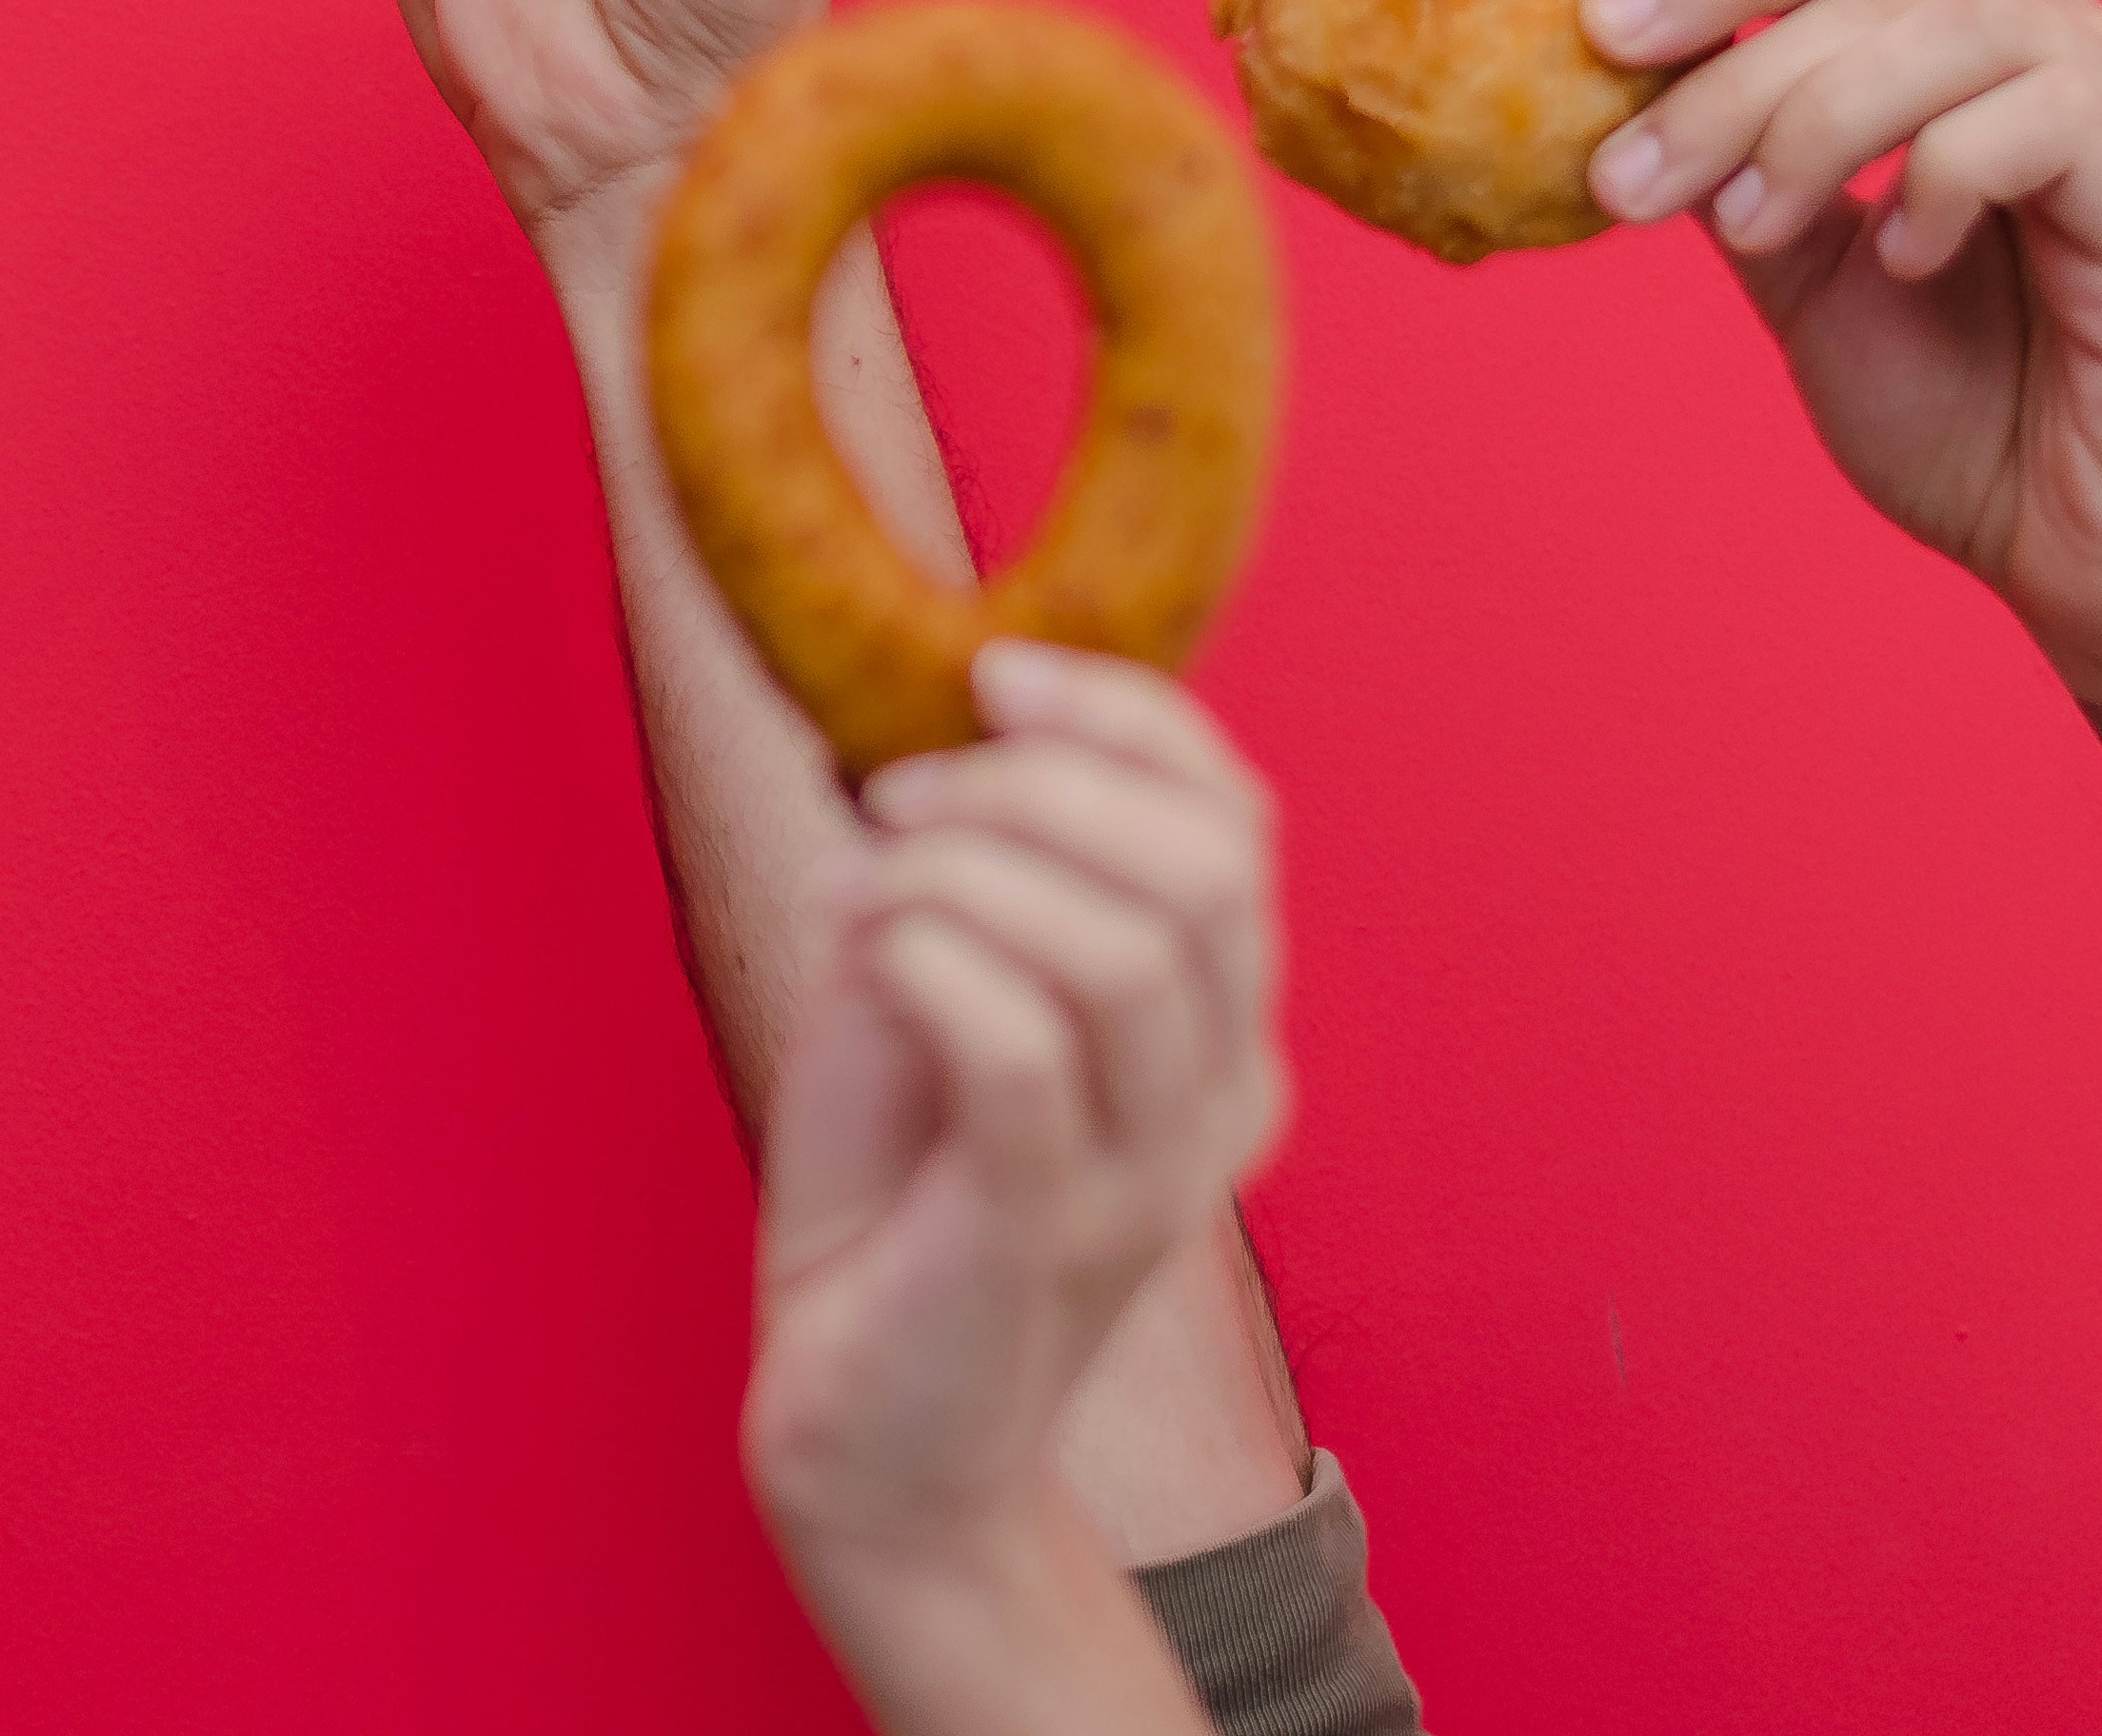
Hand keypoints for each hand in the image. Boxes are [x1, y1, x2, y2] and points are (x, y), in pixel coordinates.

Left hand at [746, 648, 1284, 1601]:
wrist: (865, 1426)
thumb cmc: (896, 1190)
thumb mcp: (946, 991)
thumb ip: (984, 874)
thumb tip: (950, 721)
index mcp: (1220, 1030)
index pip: (1240, 822)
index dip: (1128, 718)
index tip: (992, 675)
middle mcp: (1221, 1100)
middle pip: (1205, 868)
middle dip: (1037, 785)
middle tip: (900, 795)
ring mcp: (1148, 1180)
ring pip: (1122, 951)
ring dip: (963, 870)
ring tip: (862, 888)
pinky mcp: (1046, 1239)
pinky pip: (1023, 1054)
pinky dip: (934, 962)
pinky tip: (868, 958)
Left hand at [1581, 0, 2101, 687]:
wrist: (2095, 568)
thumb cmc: (1970, 420)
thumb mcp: (1807, 275)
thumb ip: (1742, 168)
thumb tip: (1626, 82)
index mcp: (2009, 40)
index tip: (1595, 25)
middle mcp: (2096, 43)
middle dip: (1732, 59)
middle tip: (1628, 171)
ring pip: (1955, 22)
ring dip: (1810, 121)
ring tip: (1746, 228)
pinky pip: (2044, 117)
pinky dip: (1937, 178)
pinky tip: (1901, 263)